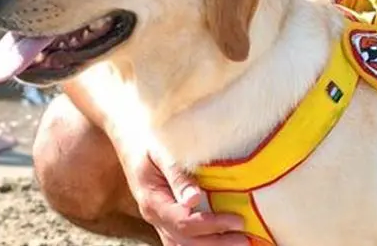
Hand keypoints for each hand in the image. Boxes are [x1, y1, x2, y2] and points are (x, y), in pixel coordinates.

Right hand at [129, 150, 248, 245]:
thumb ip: (177, 176)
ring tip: (238, 242)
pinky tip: (220, 240)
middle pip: (185, 242)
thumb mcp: (161, 153)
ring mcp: (159, 221)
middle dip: (216, 243)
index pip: (184, 223)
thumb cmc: (149, 141)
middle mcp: (155, 216)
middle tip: (244, 239)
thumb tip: (194, 199)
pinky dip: (202, 243)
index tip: (237, 220)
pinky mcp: (166, 219)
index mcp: (153, 201)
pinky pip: (182, 240)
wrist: (131, 139)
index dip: (212, 225)